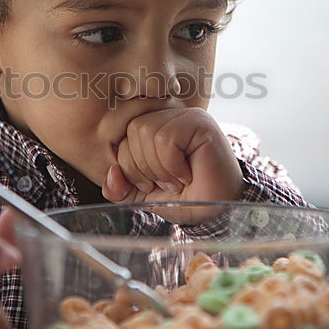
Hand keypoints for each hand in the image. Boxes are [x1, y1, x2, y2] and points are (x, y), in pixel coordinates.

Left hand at [101, 108, 245, 223]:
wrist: (218, 211)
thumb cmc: (187, 199)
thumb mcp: (144, 196)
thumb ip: (121, 187)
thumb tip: (110, 174)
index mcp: (155, 127)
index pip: (123, 136)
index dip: (130, 166)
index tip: (155, 184)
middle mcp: (170, 116)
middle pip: (132, 131)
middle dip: (143, 167)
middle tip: (168, 183)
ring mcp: (186, 117)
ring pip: (147, 132)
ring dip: (160, 168)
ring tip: (178, 179)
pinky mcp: (199, 122)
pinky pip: (165, 139)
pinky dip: (172, 165)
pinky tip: (189, 173)